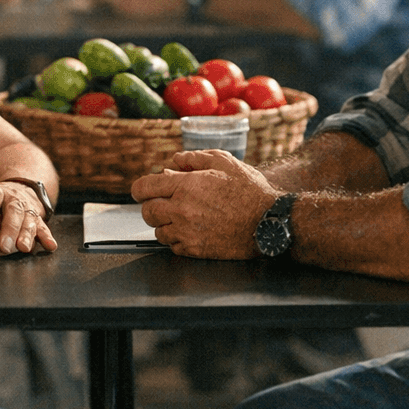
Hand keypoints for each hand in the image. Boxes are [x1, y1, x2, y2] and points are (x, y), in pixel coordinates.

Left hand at [0, 181, 57, 255]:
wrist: (12, 190)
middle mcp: (12, 198)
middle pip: (14, 209)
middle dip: (10, 228)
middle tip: (5, 246)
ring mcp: (25, 208)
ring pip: (28, 219)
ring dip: (27, 234)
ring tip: (24, 248)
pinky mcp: (36, 218)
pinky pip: (43, 226)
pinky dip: (46, 236)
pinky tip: (50, 246)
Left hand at [131, 150, 278, 257]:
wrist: (267, 222)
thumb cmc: (249, 191)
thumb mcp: (225, 162)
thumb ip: (195, 158)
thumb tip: (174, 160)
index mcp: (185, 186)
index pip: (144, 188)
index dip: (140, 188)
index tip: (143, 190)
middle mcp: (181, 210)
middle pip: (146, 211)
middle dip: (153, 205)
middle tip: (166, 203)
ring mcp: (186, 232)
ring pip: (158, 231)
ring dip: (166, 223)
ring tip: (184, 217)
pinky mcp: (194, 250)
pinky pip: (172, 246)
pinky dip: (177, 239)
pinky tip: (193, 230)